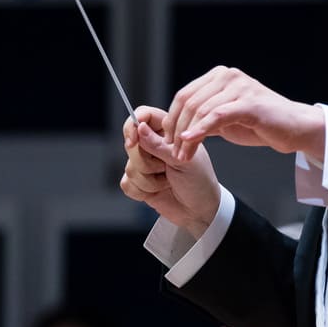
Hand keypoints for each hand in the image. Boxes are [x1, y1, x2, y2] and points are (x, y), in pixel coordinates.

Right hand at [120, 105, 220, 238]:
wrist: (200, 211)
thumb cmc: (200, 181)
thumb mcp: (183, 160)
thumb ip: (158, 145)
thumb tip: (140, 128)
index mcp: (168, 131)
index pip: (142, 115)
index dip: (133, 126)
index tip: (133, 141)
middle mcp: (154, 145)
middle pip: (131, 144)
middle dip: (147, 162)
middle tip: (165, 168)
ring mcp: (146, 164)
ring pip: (129, 167)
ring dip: (149, 180)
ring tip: (168, 181)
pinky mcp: (139, 182)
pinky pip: (126, 184)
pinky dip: (142, 191)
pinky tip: (159, 191)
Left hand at [163, 66, 325, 163]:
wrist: (295, 128)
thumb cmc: (262, 124)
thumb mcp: (226, 118)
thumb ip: (205, 116)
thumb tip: (177, 125)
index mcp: (220, 76)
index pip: (185, 95)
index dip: (171, 118)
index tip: (166, 140)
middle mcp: (228, 76)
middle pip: (189, 102)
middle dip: (176, 129)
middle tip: (172, 151)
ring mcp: (240, 87)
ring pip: (200, 110)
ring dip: (186, 136)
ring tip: (182, 155)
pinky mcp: (249, 102)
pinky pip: (216, 116)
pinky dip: (199, 130)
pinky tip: (190, 142)